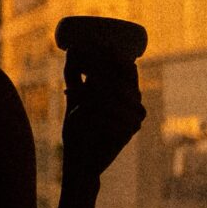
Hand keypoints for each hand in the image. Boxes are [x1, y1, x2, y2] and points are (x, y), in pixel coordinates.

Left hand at [59, 52, 145, 181]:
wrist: (81, 161)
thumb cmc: (78, 128)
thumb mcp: (75, 97)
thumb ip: (74, 74)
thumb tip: (71, 47)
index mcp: (126, 92)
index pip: (127, 66)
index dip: (113, 54)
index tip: (93, 46)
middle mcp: (135, 103)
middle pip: (123, 77)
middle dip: (100, 69)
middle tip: (79, 69)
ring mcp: (134, 117)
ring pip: (118, 94)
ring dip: (94, 92)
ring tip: (73, 94)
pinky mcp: (129, 132)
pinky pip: (115, 116)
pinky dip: (97, 114)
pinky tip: (83, 114)